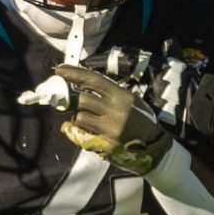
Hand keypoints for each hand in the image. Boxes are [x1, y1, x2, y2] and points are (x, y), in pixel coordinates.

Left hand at [53, 63, 173, 173]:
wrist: (154, 145)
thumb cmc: (141, 118)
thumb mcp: (130, 100)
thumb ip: (110, 93)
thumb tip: (83, 83)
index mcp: (122, 96)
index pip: (94, 80)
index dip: (74, 73)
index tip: (60, 70)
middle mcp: (115, 111)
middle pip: (81, 100)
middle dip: (68, 99)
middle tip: (61, 99)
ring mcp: (109, 129)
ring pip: (79, 118)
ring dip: (76, 116)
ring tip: (83, 117)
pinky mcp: (105, 144)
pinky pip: (82, 135)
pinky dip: (78, 131)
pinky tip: (82, 130)